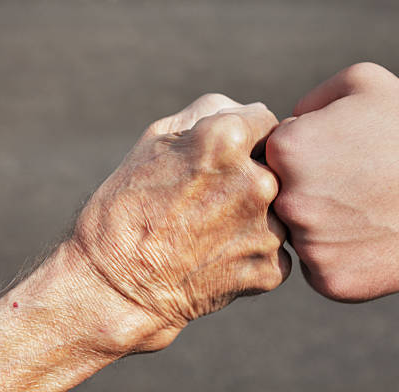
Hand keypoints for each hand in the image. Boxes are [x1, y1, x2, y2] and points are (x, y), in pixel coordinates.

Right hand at [71, 93, 289, 351]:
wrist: (116, 287)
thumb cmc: (128, 206)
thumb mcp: (157, 139)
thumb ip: (212, 111)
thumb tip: (250, 112)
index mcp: (228, 140)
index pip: (266, 121)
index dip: (245, 136)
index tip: (226, 156)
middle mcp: (258, 182)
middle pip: (279, 166)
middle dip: (255, 173)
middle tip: (218, 197)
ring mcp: (269, 229)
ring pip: (282, 207)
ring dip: (259, 214)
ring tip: (216, 229)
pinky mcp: (272, 269)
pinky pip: (278, 248)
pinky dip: (256, 250)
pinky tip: (221, 256)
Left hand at [266, 63, 398, 301]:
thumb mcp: (361, 82)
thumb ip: (308, 100)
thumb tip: (283, 127)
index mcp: (286, 151)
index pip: (269, 157)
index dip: (303, 155)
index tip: (338, 157)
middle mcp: (288, 202)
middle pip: (277, 200)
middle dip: (307, 192)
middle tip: (351, 187)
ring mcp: (309, 246)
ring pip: (298, 236)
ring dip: (322, 227)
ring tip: (367, 211)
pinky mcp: (330, 282)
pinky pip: (318, 268)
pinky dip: (339, 257)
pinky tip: (371, 238)